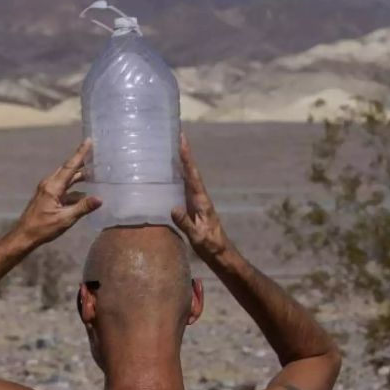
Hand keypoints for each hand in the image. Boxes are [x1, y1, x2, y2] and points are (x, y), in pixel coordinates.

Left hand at [14, 140, 101, 245]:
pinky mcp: (47, 197)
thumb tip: (100, 199)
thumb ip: (83, 208)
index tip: (89, 141)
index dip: (80, 153)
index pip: (70, 166)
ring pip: (66, 179)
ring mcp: (47, 190)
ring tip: (94, 173)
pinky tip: (85, 194)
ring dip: (78, 176)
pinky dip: (74, 189)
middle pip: (68, 169)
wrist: (24, 236)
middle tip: (95, 154)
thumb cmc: (43, 228)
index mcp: (53, 187)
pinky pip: (63, 188)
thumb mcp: (65, 219)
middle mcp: (49, 184)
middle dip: (81, 161)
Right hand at [171, 134, 232, 260]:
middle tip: (175, 134)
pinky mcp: (191, 207)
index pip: (193, 175)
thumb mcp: (198, 237)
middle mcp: (199, 196)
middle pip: (190, 170)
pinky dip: (176, 176)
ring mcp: (196, 201)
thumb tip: (173, 208)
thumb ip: (186, 223)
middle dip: (183, 153)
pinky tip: (168, 173)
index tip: (181, 140)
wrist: (221, 254)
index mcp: (202, 200)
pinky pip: (182, 187)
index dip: (187, 157)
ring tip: (169, 148)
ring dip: (179, 162)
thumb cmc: (211, 246)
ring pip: (186, 177)